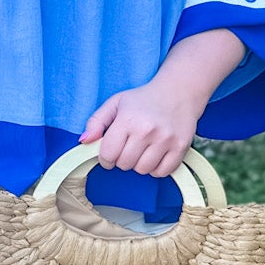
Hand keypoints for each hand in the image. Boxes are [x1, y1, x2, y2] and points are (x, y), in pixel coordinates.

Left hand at [80, 29, 245, 177]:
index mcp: (127, 119)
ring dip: (139, 164)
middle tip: (129, 147)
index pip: (108, 154)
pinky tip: (156, 155)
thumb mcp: (116, 103)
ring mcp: (166, 139)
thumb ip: (96, 121)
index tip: (110, 153)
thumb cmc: (144, 99)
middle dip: (122, 160)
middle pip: (125, 164)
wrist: (179, 91)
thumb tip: (84, 141)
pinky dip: (156, 169)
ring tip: (142, 150)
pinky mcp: (181, 147)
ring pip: (143, 170)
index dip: (105, 158)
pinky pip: (162, 172)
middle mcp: (147, 130)